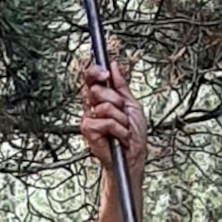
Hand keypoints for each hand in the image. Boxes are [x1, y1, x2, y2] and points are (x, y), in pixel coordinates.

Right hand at [78, 57, 146, 180]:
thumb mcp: (132, 104)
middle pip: (97, 89)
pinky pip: (105, 121)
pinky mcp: (87, 130)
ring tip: (122, 128)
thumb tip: (115, 66)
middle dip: (116, 101)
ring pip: (104, 106)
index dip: (95, 72)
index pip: (91, 78)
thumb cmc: (134, 134)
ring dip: (121, 119)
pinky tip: (119, 137)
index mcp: (101, 98)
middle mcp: (92, 107)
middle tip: (122, 113)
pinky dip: (118, 130)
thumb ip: (121, 85)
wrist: (133, 156)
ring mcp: (88, 118)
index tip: (105, 73)